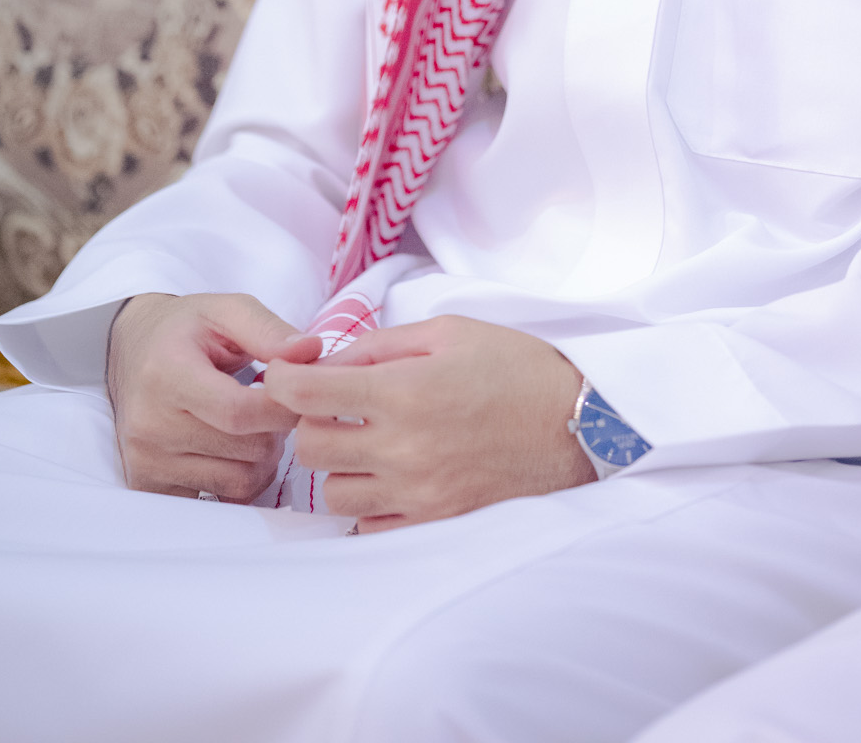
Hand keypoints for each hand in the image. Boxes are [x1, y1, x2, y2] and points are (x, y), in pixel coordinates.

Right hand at [106, 291, 322, 501]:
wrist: (132, 350)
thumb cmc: (186, 329)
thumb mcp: (227, 310)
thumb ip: (269, 330)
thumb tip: (311, 351)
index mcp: (167, 373)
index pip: (239, 412)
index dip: (283, 408)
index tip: (299, 394)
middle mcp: (150, 424)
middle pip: (247, 450)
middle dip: (277, 430)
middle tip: (273, 405)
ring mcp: (146, 461)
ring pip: (241, 482)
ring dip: (263, 458)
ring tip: (254, 425)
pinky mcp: (149, 486)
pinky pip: (221, 501)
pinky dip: (240, 478)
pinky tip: (233, 447)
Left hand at [262, 315, 594, 531]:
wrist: (578, 425)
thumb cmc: (515, 368)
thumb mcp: (449, 332)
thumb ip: (381, 345)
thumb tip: (329, 361)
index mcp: (403, 392)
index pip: (306, 394)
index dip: (282, 380)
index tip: (285, 376)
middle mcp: (402, 449)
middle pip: (310, 448)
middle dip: (313, 422)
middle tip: (337, 408)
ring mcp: (417, 494)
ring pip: (333, 494)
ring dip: (340, 466)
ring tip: (370, 443)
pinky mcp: (434, 525)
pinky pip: (370, 527)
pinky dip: (369, 504)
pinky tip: (393, 476)